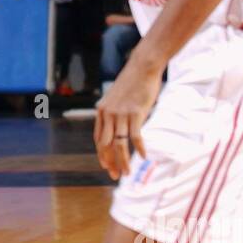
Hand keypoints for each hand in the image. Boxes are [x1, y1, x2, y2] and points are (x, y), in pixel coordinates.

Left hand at [93, 53, 163, 180]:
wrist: (142, 67)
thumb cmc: (132, 82)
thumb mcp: (116, 98)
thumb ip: (113, 113)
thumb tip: (115, 128)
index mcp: (102, 112)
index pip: (99, 140)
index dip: (102, 155)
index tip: (107, 167)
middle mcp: (108, 114)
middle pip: (106, 145)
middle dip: (110, 163)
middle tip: (116, 176)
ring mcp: (121, 114)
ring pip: (119, 144)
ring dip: (123, 161)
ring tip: (126, 173)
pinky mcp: (135, 113)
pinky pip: (135, 136)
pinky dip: (139, 148)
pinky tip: (143, 156)